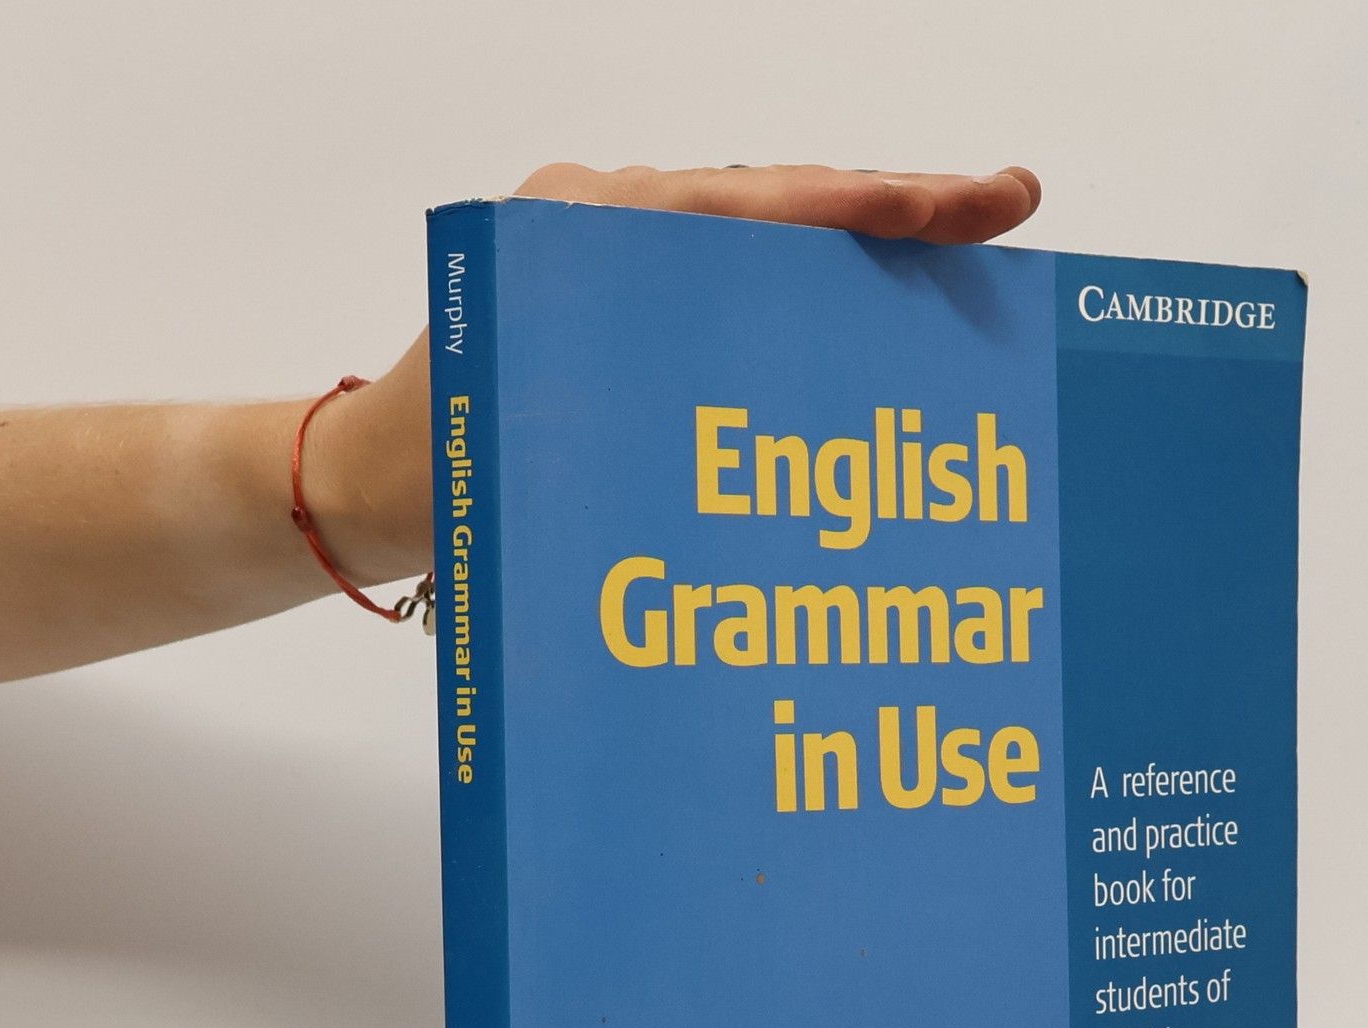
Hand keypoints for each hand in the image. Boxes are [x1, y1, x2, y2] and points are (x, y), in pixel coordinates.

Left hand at [314, 163, 1042, 585]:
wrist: (366, 487)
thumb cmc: (444, 490)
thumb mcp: (550, 466)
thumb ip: (658, 440)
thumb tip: (795, 456)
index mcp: (587, 242)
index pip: (760, 204)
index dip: (878, 206)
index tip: (975, 202)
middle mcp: (602, 224)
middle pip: (777, 198)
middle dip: (895, 209)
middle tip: (1001, 210)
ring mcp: (608, 250)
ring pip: (760, 228)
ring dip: (856, 248)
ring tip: (957, 262)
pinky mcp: (614, 287)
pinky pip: (725, 267)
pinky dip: (800, 286)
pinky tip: (864, 319)